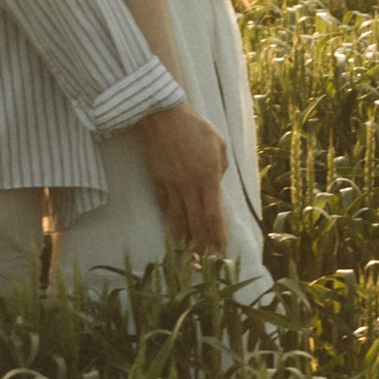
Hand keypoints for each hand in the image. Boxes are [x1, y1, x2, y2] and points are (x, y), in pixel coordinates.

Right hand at [136, 100, 228, 253]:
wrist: (162, 116)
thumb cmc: (195, 127)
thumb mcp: (219, 144)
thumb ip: (222, 168)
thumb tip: (217, 186)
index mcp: (208, 176)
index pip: (214, 214)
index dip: (217, 235)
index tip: (220, 251)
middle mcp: (189, 185)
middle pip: (196, 222)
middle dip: (201, 245)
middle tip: (205, 263)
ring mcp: (171, 184)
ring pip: (178, 218)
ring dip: (184, 238)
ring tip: (189, 254)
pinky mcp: (157, 181)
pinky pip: (164, 206)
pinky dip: (170, 220)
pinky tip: (174, 230)